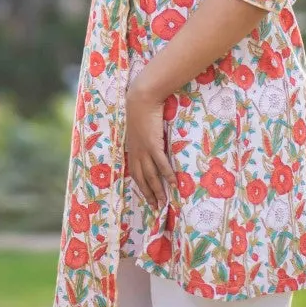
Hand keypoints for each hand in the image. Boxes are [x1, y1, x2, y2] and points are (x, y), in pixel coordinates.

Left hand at [125, 79, 176, 210]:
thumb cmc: (140, 110)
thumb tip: (150, 143)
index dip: (141, 187)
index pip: (136, 173)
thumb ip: (143, 138)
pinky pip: (161, 163)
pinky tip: (173, 184)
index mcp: (132, 149)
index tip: (147, 198)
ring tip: (164, 202)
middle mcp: (136, 152)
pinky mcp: (153, 144)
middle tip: (156, 207)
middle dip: (149, 194)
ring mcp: (144, 149)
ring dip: (158, 190)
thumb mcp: (138, 128)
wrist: (141, 98)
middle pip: (142, 179)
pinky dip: (167, 174)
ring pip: (151, 175)